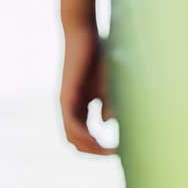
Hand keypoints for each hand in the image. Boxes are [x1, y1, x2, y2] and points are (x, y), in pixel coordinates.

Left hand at [60, 27, 115, 155]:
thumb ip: (107, 103)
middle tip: (115, 154)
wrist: (82, 33)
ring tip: (109, 151)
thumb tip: (105, 122)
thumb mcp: (107, 85)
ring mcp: (66, 103)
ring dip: (91, 148)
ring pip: (72, 137)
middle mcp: (71, 107)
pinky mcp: (66, 96)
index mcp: (81, 105)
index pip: (86, 135)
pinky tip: (98, 140)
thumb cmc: (97, 55)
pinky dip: (83, 136)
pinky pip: (71, 124)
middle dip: (96, 152)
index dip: (101, 147)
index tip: (120, 150)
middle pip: (77, 142)